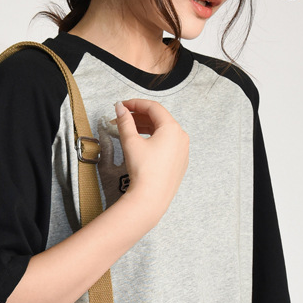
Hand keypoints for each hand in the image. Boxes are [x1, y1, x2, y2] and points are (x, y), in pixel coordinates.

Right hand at [113, 99, 188, 221]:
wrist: (151, 198)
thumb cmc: (143, 170)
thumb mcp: (131, 142)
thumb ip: (125, 121)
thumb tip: (119, 108)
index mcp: (172, 128)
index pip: (153, 107)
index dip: (135, 104)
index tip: (122, 106)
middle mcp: (181, 137)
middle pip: (159, 119)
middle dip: (139, 117)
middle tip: (122, 118)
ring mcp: (182, 151)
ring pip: (163, 132)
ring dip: (146, 128)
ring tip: (129, 130)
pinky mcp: (179, 163)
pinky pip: (167, 145)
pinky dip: (154, 140)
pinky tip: (142, 144)